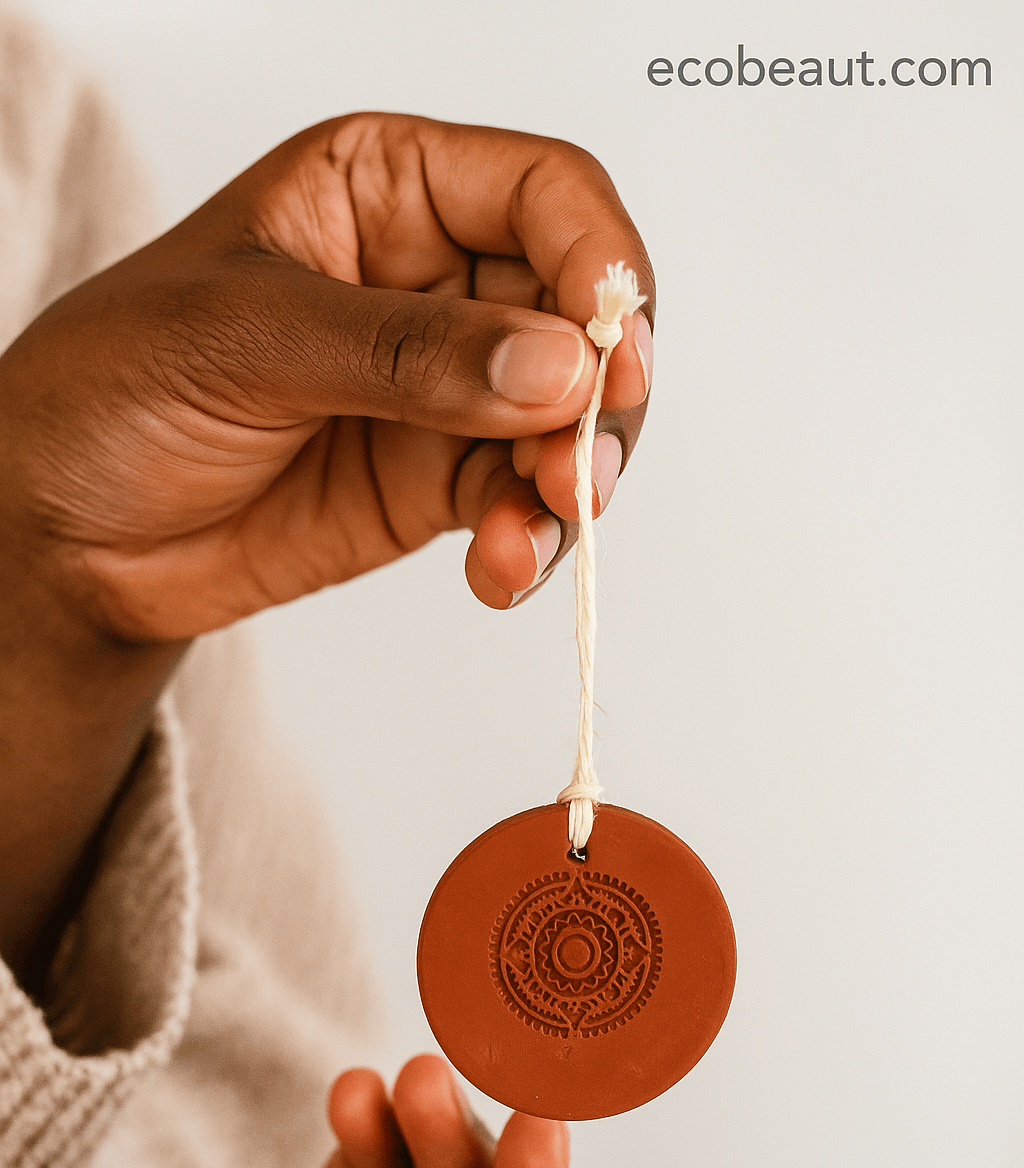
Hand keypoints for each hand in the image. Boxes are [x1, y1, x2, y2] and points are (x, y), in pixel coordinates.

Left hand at [0, 113, 653, 639]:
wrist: (68, 535)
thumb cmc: (116, 387)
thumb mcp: (246, 340)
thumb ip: (407, 354)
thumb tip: (558, 367)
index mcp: (384, 192)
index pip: (542, 195)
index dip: (598, 262)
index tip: (611, 350)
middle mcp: (432, 283)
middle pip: (579, 314)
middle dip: (600, 395)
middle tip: (583, 467)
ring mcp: (442, 390)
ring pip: (565, 421)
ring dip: (570, 482)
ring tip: (535, 529)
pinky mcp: (435, 482)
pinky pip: (516, 504)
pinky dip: (527, 541)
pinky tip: (499, 569)